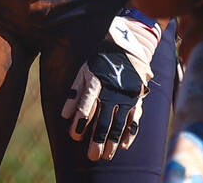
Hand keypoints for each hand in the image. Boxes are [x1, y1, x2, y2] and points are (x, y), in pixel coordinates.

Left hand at [61, 8, 161, 160]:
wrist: (124, 46)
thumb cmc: (98, 62)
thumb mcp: (82, 72)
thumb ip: (74, 93)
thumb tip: (64, 116)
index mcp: (96, 81)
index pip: (87, 105)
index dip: (80, 121)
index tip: (75, 136)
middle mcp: (112, 89)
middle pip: (105, 118)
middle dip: (98, 139)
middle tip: (93, 156)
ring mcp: (127, 94)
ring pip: (120, 121)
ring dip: (114, 140)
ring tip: (108, 155)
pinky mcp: (137, 96)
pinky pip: (135, 117)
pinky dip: (130, 132)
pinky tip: (125, 145)